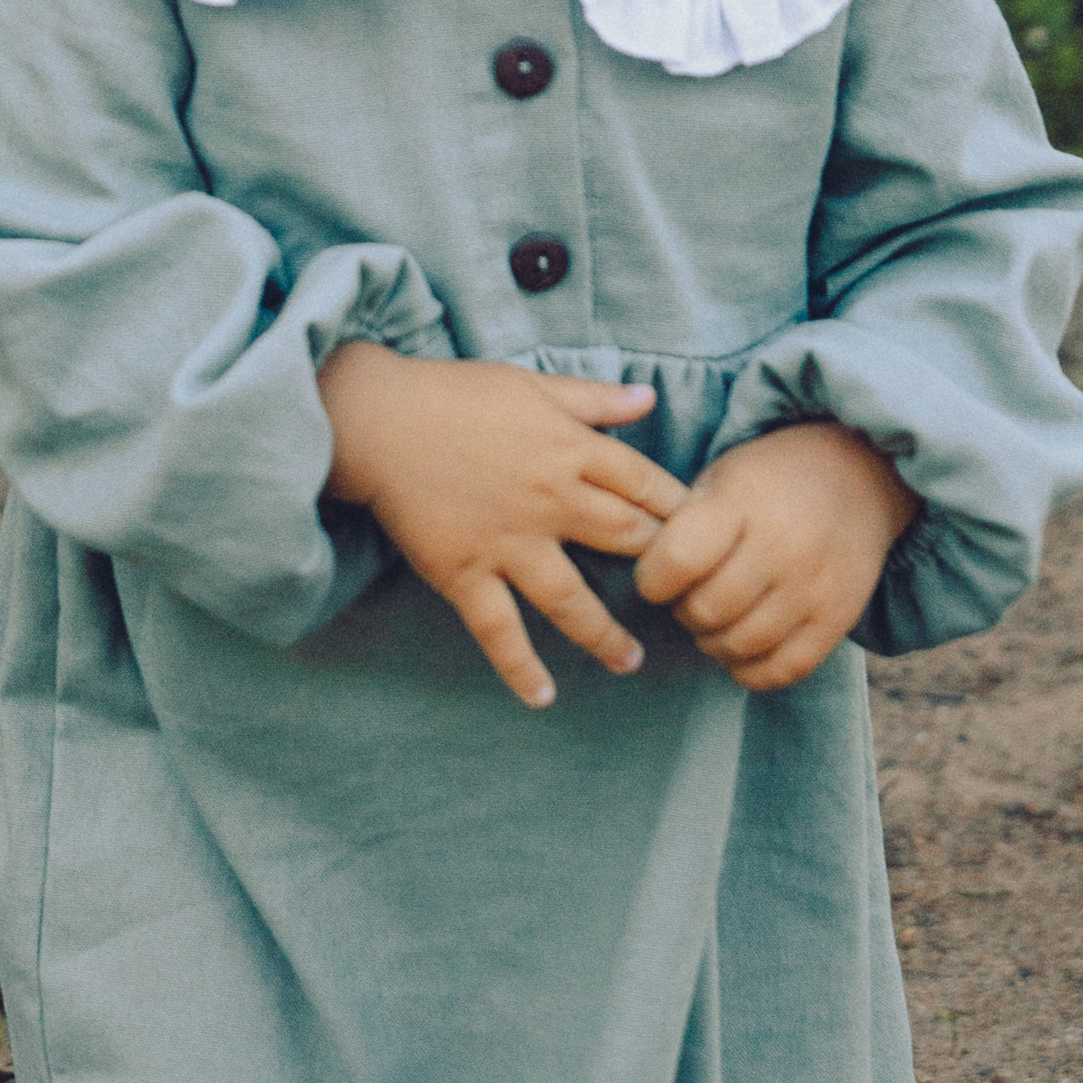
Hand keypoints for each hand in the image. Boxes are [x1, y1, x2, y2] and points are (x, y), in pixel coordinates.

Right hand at [319, 341, 687, 709]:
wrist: (376, 420)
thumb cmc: (453, 395)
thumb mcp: (532, 385)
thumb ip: (594, 399)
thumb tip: (650, 399)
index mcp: (570, 450)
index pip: (645, 484)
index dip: (679, 509)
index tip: (706, 531)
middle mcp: (550, 501)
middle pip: (624, 541)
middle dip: (661, 568)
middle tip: (684, 597)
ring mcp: (508, 543)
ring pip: (571, 600)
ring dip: (604, 635)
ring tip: (629, 661)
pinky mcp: (465, 572)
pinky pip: (498, 629)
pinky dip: (519, 666)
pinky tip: (542, 697)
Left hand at [632, 422, 915, 692]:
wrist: (860, 476)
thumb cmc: (770, 480)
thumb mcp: (721, 477)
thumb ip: (683, 524)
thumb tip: (647, 580)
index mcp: (743, 502)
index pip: (678, 560)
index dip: (652, 579)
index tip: (655, 576)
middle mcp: (784, 547)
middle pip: (707, 610)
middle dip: (683, 610)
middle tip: (689, 595)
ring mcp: (815, 588)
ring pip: (740, 645)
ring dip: (712, 641)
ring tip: (715, 618)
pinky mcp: (838, 619)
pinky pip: (783, 670)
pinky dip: (750, 670)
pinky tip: (741, 648)